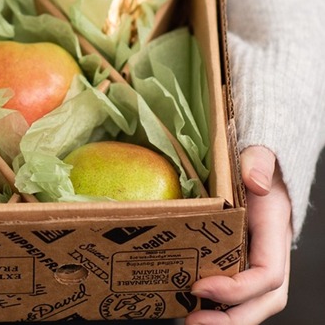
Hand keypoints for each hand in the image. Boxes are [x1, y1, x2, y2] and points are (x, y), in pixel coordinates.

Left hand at [186, 145, 290, 324]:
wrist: (256, 163)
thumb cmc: (255, 161)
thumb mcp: (259, 153)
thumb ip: (259, 162)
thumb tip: (255, 182)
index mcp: (275, 229)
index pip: (269, 273)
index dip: (239, 288)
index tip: (201, 286)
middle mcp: (270, 251)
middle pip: (264, 300)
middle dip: (232, 318)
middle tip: (194, 323)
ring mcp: (255, 259)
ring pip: (252, 303)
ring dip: (224, 319)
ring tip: (188, 321)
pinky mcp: (239, 261)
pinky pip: (234, 292)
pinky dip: (216, 306)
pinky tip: (186, 306)